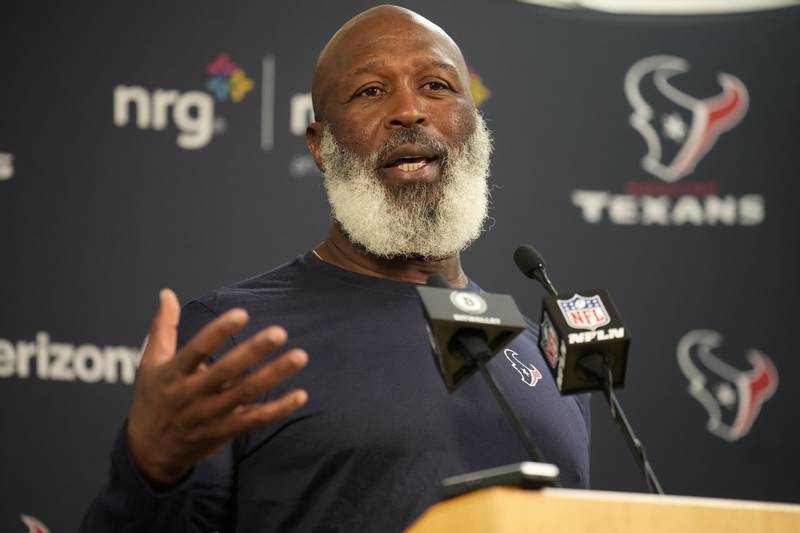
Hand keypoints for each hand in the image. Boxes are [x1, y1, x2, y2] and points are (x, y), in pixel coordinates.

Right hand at [126, 289, 307, 484]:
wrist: (150, 452)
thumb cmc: (153, 398)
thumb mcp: (150, 363)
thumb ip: (163, 327)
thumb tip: (167, 293)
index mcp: (173, 374)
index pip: (197, 349)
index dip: (218, 331)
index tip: (242, 313)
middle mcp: (191, 394)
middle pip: (226, 371)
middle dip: (253, 351)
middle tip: (279, 332)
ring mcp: (209, 415)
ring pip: (245, 394)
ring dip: (274, 375)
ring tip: (300, 356)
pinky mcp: (224, 431)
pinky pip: (255, 420)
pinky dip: (278, 409)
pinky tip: (301, 395)